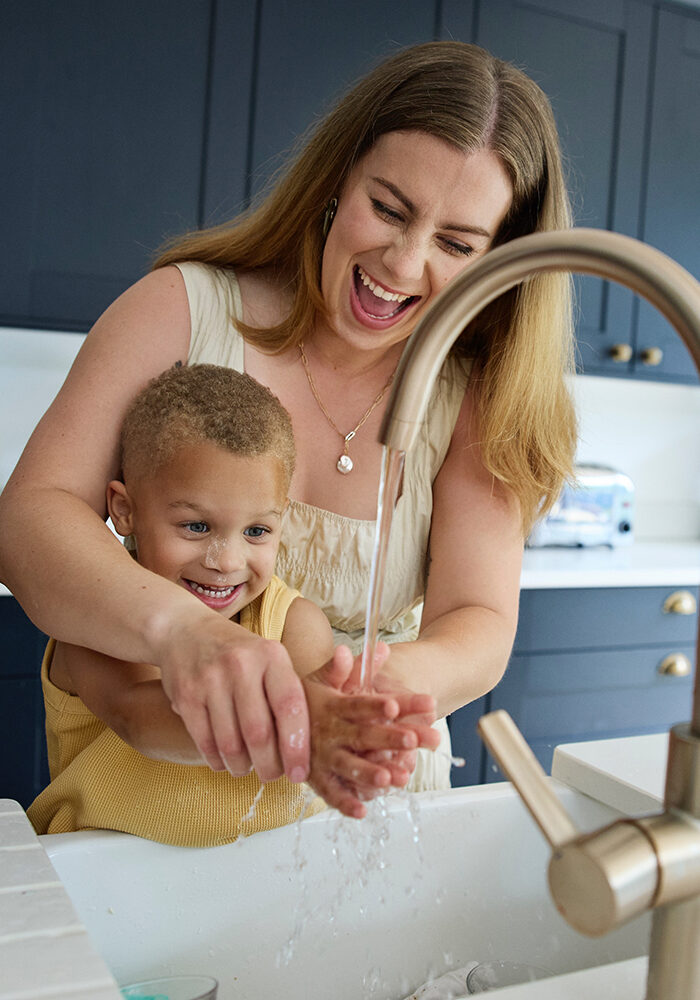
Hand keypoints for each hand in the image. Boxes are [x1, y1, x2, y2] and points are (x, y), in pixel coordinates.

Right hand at [156, 607, 309, 783]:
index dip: (297, 746)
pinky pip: (205, 742)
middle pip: (259, 733)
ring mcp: (210, 679)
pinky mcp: (186, 695)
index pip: (290, 706)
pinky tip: (224, 761)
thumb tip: (304, 749)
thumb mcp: (270, 658)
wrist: (185, 631)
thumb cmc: (240, 655)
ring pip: (231, 744)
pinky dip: (217, 761)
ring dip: (242, 767)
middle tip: (272, 776)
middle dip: (269, 766)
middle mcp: (241, 664)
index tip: (300, 772)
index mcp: (271, 655)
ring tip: (247, 768)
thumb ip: (290, 694)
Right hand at [302, 644, 437, 817]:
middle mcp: (329, 732)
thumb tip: (382, 647)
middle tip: (414, 739)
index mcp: (334, 706)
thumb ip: (355, 668)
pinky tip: (363, 811)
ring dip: (369, 772)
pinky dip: (345, 803)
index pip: (360, 704)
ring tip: (392, 778)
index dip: (375, 704)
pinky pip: (330, 793)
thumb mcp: (324, 680)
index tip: (395, 703)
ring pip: (348, 765)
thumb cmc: (302, 701)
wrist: (264, 720)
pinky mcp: (315, 778)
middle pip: (362, 734)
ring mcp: (322, 757)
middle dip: (389, 737)